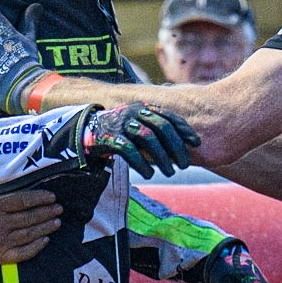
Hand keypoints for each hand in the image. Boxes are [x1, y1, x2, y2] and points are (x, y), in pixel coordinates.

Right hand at [0, 188, 61, 265]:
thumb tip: (18, 202)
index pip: (23, 200)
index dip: (40, 198)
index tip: (51, 197)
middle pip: (30, 217)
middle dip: (47, 212)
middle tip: (59, 209)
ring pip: (29, 234)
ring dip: (45, 228)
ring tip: (56, 222)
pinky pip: (22, 253)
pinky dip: (35, 247)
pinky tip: (44, 241)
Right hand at [76, 103, 196, 178]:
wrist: (85, 131)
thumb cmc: (119, 131)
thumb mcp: (138, 125)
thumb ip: (156, 130)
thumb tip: (183, 144)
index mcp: (143, 108)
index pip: (168, 116)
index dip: (184, 129)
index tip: (196, 143)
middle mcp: (133, 113)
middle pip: (161, 127)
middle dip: (177, 146)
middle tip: (186, 165)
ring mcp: (121, 124)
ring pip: (148, 138)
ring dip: (162, 157)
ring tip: (170, 172)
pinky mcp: (109, 138)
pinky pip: (129, 150)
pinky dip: (141, 163)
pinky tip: (149, 174)